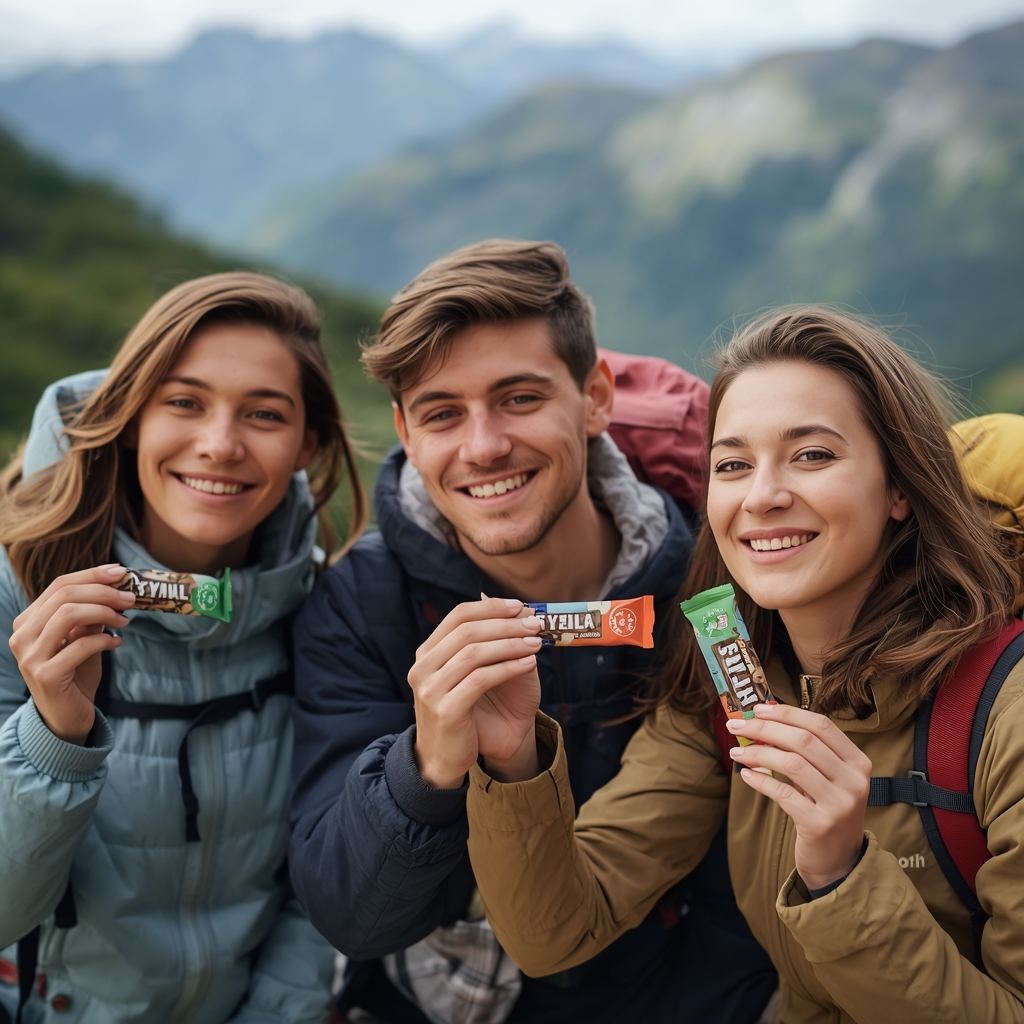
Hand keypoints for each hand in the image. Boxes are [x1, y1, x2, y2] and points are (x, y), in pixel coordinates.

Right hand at [8, 564, 133, 743]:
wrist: (67, 717)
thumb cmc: (76, 673)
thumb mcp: (82, 639)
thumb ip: (89, 616)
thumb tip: (114, 586)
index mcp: (28, 621)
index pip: (59, 585)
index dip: (93, 574)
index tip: (122, 573)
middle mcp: (22, 636)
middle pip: (65, 595)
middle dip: (103, 592)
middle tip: (130, 598)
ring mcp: (30, 656)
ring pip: (69, 615)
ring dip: (105, 613)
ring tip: (124, 621)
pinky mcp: (46, 675)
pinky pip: (80, 645)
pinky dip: (104, 640)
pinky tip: (116, 643)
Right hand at [408, 597, 541, 788]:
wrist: (445, 759)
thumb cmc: (463, 712)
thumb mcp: (468, 673)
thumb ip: (480, 642)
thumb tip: (500, 603)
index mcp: (427, 653)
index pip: (458, 616)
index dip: (491, 608)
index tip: (519, 606)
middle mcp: (423, 667)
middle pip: (467, 631)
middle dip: (505, 624)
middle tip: (535, 623)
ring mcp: (431, 689)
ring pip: (474, 653)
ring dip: (510, 644)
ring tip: (536, 642)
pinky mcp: (446, 710)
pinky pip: (481, 679)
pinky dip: (508, 667)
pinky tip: (529, 663)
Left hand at [727, 703, 871, 890]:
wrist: (838, 861)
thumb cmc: (825, 809)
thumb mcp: (826, 777)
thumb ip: (804, 750)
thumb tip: (763, 716)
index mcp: (858, 762)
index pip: (821, 725)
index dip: (786, 713)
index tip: (757, 710)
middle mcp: (854, 780)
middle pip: (803, 740)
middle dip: (764, 729)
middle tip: (736, 727)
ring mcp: (839, 804)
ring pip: (792, 763)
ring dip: (757, 753)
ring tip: (736, 752)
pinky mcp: (820, 824)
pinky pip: (783, 793)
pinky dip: (760, 781)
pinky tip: (745, 774)